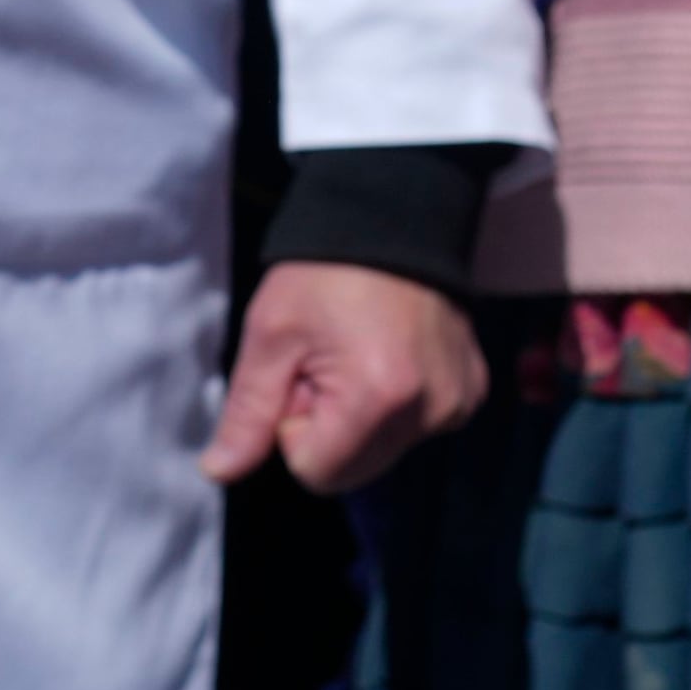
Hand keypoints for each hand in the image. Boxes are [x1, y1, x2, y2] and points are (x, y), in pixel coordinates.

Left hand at [202, 262, 486, 495]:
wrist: (391, 216)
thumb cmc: (321, 273)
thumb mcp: (270, 335)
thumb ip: (247, 412)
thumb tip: (218, 473)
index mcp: (378, 399)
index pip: (316, 472)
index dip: (294, 427)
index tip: (300, 374)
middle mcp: (431, 412)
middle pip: (355, 469)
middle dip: (328, 426)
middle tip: (325, 362)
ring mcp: (459, 404)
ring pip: (384, 450)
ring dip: (360, 416)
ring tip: (356, 351)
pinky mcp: (472, 393)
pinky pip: (419, 426)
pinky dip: (396, 404)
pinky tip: (389, 353)